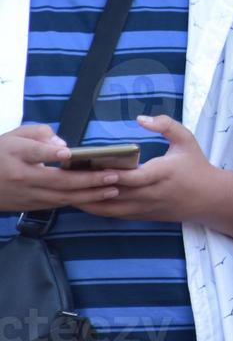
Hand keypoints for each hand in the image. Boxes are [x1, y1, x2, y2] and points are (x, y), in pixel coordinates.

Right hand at [0, 124, 121, 210]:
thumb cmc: (2, 152)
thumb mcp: (16, 135)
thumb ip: (40, 134)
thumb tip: (63, 147)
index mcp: (16, 154)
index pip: (34, 154)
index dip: (50, 154)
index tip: (67, 153)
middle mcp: (22, 177)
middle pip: (57, 181)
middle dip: (88, 179)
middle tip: (113, 175)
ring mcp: (27, 195)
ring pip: (61, 197)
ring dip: (89, 194)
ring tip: (113, 188)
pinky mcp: (30, 206)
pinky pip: (57, 204)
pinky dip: (78, 201)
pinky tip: (98, 197)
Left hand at [79, 115, 215, 222]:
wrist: (210, 198)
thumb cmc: (196, 166)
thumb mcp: (187, 140)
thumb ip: (166, 125)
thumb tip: (141, 118)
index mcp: (162, 173)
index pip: (133, 177)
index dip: (111, 174)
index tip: (90, 166)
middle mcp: (150, 193)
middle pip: (114, 193)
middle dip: (90, 186)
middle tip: (66, 176)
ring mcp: (144, 207)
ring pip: (109, 208)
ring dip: (88, 200)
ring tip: (67, 189)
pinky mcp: (141, 216)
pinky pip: (113, 214)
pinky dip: (96, 208)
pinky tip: (81, 199)